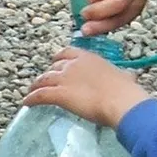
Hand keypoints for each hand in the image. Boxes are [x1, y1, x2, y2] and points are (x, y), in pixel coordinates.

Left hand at [23, 48, 151, 127]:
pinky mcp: (58, 94)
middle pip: (54, 67)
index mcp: (89, 58)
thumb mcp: (125, 77)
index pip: (68, 52)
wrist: (120, 101)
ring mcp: (64, 78)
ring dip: (35, 85)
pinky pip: (40, 95)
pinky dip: (31, 99)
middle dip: (49, 74)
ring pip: (43, 79)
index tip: (56, 63)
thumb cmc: (125, 91)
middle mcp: (73, 65)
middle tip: (45, 82)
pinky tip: (27, 103)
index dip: (60, 58)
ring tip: (30, 92)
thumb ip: (122, 76)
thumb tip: (129, 78)